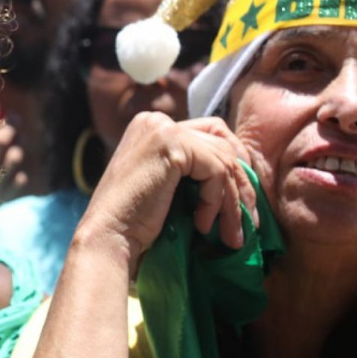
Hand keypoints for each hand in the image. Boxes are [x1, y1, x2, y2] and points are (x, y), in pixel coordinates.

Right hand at [79, 113, 257, 272]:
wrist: (108, 237)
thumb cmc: (133, 221)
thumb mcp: (164, 184)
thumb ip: (189, 170)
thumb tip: (239, 176)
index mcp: (150, 126)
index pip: (210, 132)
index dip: (232, 164)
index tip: (241, 199)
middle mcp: (155, 120)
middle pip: (222, 142)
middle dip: (241, 183)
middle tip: (249, 220)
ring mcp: (162, 129)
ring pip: (224, 159)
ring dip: (233, 201)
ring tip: (230, 234)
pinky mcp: (172, 145)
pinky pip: (217, 170)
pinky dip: (218, 201)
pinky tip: (202, 225)